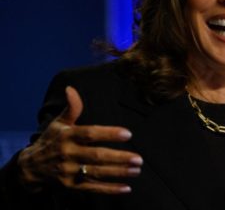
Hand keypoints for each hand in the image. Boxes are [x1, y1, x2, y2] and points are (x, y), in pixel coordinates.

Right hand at [17, 86, 142, 193]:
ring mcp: (69, 172)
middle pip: (96, 156)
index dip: (109, 133)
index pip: (90, 134)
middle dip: (119, 158)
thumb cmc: (51, 140)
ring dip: (119, 172)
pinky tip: (126, 188)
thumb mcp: (59, 123)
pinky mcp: (71, 186)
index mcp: (67, 136)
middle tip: (139, 158)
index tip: (128, 134)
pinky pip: (93, 189)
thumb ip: (71, 108)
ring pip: (97, 172)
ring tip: (137, 169)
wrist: (30, 167)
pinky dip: (109, 189)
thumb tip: (71, 88)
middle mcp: (68, 154)